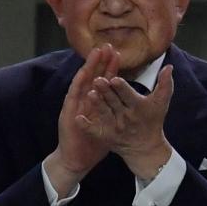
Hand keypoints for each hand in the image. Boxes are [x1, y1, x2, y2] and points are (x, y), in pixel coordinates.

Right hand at [45, 44, 118, 194]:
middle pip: (92, 77)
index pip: (103, 79)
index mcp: (96, 101)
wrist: (79, 158)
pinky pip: (74, 106)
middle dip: (98, 62)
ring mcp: (76, 107)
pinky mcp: (70, 117)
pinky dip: (78, 93)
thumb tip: (136, 98)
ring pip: (81, 86)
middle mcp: (85, 100)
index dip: (109, 66)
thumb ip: (123, 108)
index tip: (116, 51)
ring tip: (92, 59)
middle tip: (105, 46)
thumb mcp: (113, 122)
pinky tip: (83, 81)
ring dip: (86, 71)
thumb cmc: (96, 140)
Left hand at [78, 63, 173, 179]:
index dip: (123, 88)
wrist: (145, 148)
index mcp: (138, 107)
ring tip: (90, 93)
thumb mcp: (161, 103)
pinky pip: (95, 131)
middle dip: (106, 92)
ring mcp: (115, 127)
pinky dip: (87, 125)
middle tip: (98, 80)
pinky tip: (78, 118)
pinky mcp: (106, 136)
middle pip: (114, 102)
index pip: (129, 95)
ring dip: (97, 104)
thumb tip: (168, 66)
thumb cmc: (153, 121)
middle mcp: (126, 117)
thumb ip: (165, 84)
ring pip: (104, 113)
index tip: (116, 78)